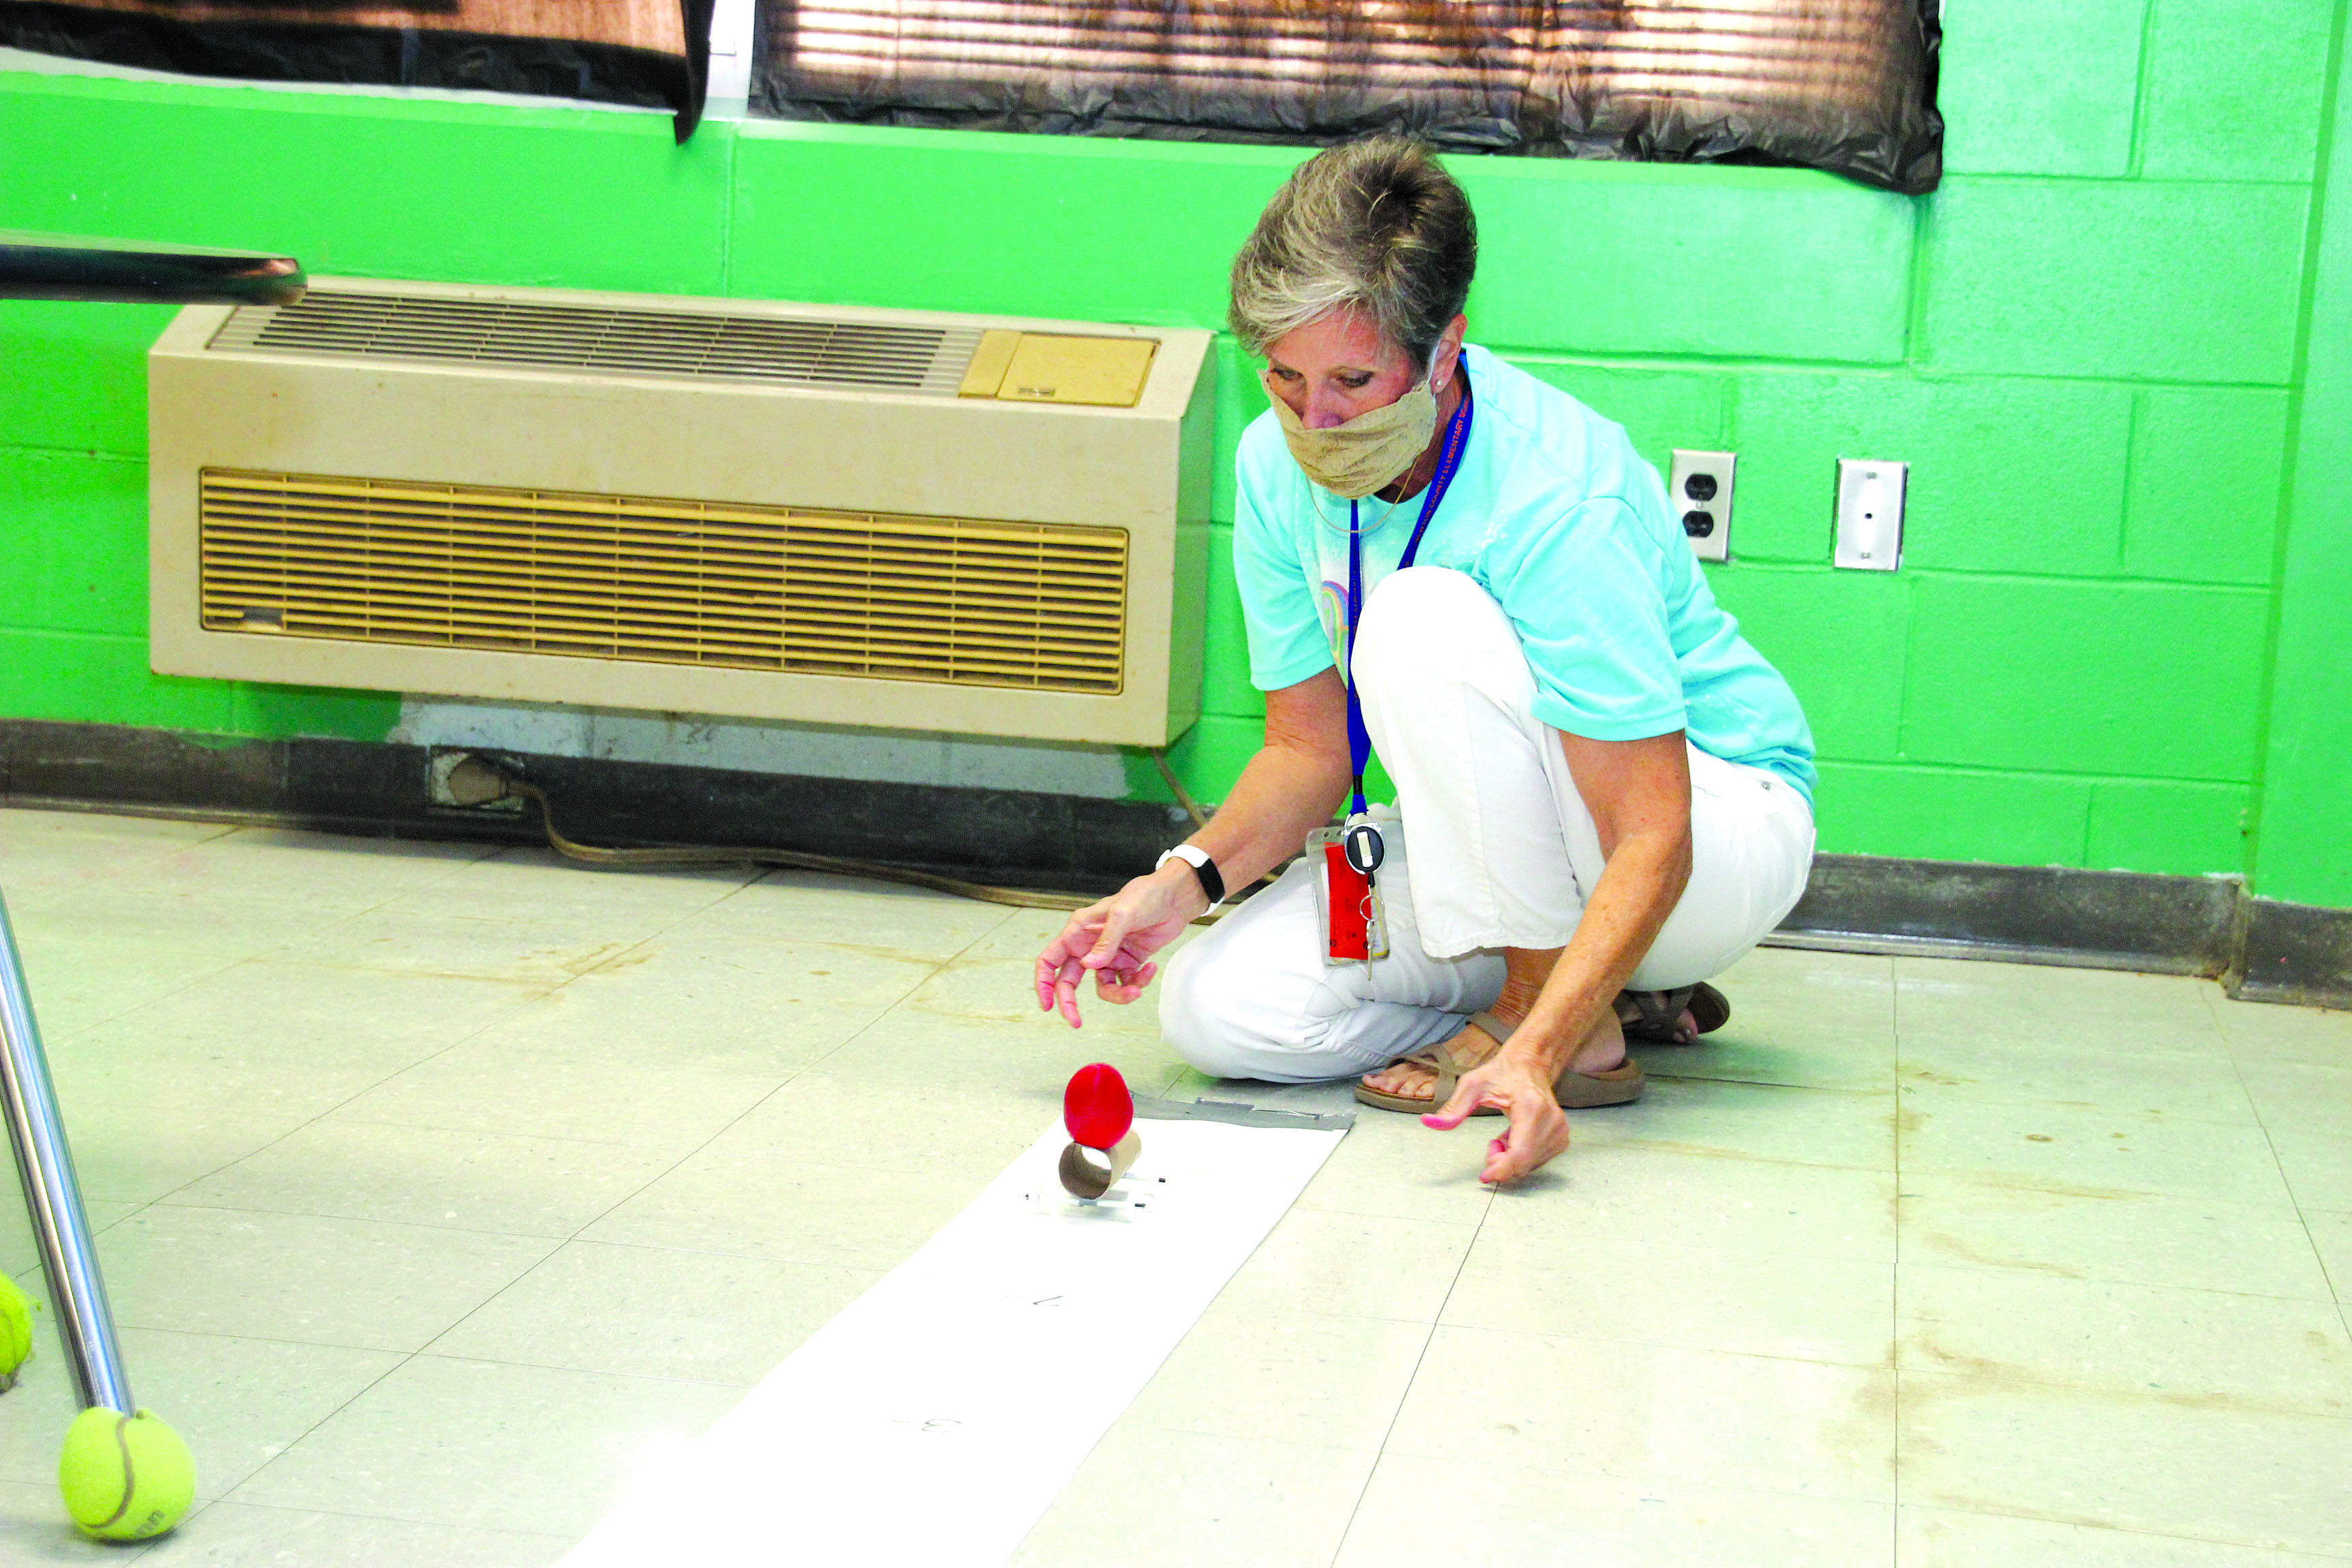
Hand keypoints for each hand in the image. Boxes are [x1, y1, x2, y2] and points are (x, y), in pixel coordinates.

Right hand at [1034, 866, 1202, 1026]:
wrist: (1175, 898)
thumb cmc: (1145, 896)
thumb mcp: (1122, 914)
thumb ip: (1105, 942)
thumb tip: (1089, 965)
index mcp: (1079, 931)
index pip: (1050, 959)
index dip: (1043, 983)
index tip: (1046, 1005)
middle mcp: (1089, 945)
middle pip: (1070, 981)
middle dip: (1071, 1003)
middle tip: (1076, 1023)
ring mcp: (1109, 955)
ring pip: (1103, 987)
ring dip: (1118, 994)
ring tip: (1136, 990)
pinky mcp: (1129, 962)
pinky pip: (1126, 982)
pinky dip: (1139, 981)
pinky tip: (1151, 967)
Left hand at [1421, 1047, 1569, 1183]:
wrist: (1529, 1064)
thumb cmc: (1501, 1074)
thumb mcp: (1472, 1086)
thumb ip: (1452, 1108)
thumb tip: (1428, 1122)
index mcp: (1531, 1108)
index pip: (1520, 1154)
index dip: (1501, 1170)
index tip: (1484, 1176)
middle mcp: (1551, 1121)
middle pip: (1524, 1163)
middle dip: (1501, 1163)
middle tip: (1491, 1144)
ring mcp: (1560, 1130)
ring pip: (1531, 1165)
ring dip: (1510, 1159)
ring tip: (1502, 1136)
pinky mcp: (1562, 1137)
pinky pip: (1538, 1161)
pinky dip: (1521, 1157)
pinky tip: (1514, 1138)